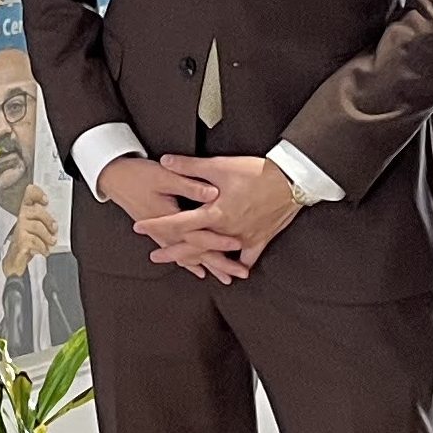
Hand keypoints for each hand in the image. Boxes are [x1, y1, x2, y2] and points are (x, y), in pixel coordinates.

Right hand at [2, 184, 57, 275]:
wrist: (15, 260)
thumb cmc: (28, 242)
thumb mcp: (37, 229)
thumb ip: (45, 220)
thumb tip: (59, 219)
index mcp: (26, 212)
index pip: (29, 196)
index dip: (37, 194)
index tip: (46, 200)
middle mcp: (21, 219)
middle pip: (35, 211)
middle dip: (48, 219)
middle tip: (54, 228)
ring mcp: (19, 230)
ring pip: (37, 226)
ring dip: (47, 236)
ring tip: (51, 242)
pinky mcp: (20, 242)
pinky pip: (35, 241)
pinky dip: (43, 247)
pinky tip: (44, 251)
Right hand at [94, 154, 242, 286]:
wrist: (114, 178)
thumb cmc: (138, 175)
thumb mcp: (164, 176)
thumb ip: (189, 185)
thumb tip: (213, 192)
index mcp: (169, 218)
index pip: (198, 234)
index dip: (218, 240)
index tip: (238, 244)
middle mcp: (166, 232)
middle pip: (197, 252)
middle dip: (219, 263)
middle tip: (240, 273)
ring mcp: (162, 235)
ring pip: (188, 257)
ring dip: (208, 267)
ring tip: (227, 278)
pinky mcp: (160, 234)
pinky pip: (177, 253)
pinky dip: (190, 263)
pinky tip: (199, 271)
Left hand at [155, 154, 305, 274]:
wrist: (293, 180)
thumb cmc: (257, 172)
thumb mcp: (220, 165)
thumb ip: (190, 166)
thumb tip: (165, 161)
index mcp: (214, 213)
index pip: (178, 223)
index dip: (157, 225)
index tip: (139, 228)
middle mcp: (226, 230)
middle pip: (194, 246)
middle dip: (173, 251)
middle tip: (155, 255)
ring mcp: (244, 238)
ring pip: (218, 254)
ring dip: (202, 261)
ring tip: (189, 267)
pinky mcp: (260, 239)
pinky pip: (247, 257)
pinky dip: (239, 263)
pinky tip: (234, 271)